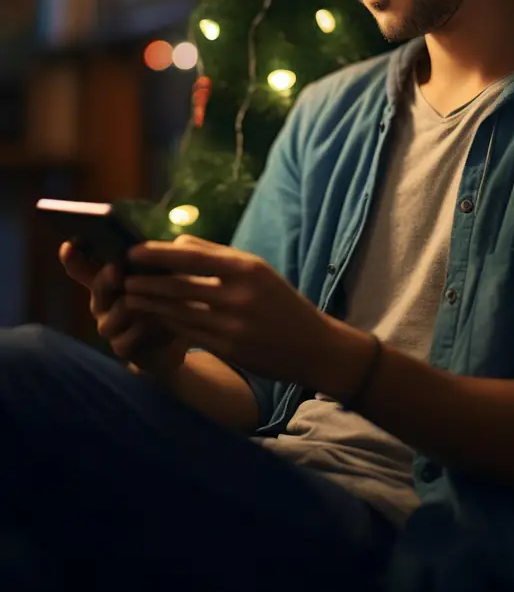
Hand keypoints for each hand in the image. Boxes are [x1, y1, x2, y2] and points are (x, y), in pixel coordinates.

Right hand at [59, 242, 186, 380]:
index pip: (81, 267)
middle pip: (99, 285)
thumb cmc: (166, 301)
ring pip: (122, 308)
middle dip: (109, 275)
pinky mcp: (121, 348)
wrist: (176, 343)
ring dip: (146, 302)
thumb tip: (175, 240)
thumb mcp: (164, 277)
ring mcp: (108, 327)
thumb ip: (159, 260)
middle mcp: (101, 303)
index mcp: (108, 280)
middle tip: (117, 270)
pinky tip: (167, 325)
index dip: (72, 258)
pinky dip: (152, 328)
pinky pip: (132, 335)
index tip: (68, 246)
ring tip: (165, 299)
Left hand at [123, 234, 336, 386]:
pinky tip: (153, 316)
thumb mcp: (258, 270)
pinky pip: (187, 332)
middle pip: (179, 285)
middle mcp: (238, 295)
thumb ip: (217, 255)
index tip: (133, 252)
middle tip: (123, 277)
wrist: (313, 346)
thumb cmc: (281, 302)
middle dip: (146, 281)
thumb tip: (177, 242)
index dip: (157, 254)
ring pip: (178, 310)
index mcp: (246, 268)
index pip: (191, 256)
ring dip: (149, 303)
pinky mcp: (228, 348)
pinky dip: (166, 322)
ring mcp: (232, 324)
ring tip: (130, 296)